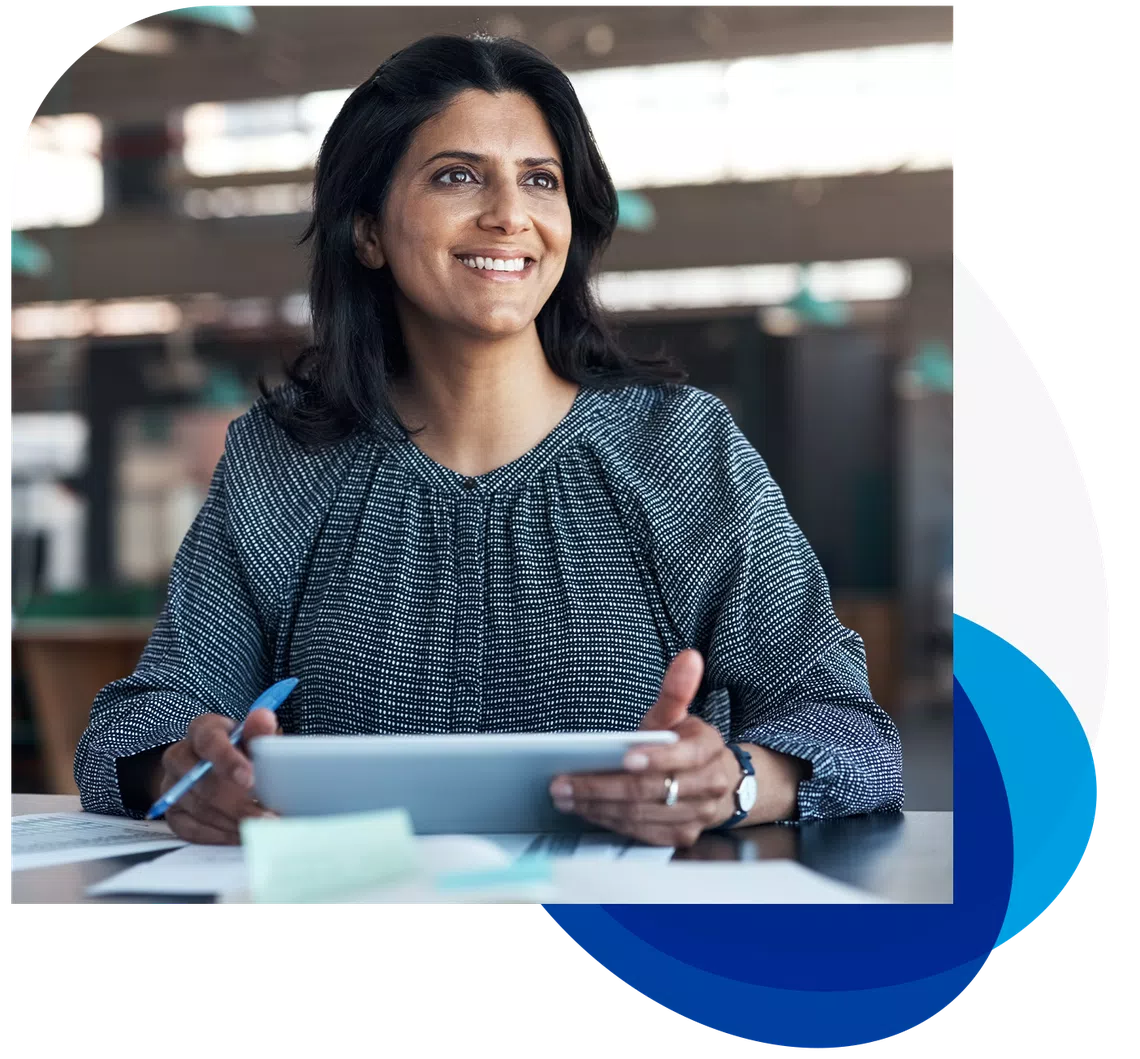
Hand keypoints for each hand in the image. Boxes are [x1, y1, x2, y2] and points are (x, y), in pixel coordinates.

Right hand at [157, 708, 280, 844]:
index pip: (208, 741)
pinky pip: (190, 829)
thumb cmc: (242, 751)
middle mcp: (179, 756)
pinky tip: (242, 836)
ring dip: (232, 822)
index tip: (249, 779)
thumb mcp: (253, 738)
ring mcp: (172, 786)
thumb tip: (263, 717)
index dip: (227, 760)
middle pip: (201, 781)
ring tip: (262, 829)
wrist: (218, 770)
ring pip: (199, 807)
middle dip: (237, 802)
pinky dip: (219, 835)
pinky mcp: (171, 812)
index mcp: (202, 730)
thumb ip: (259, 731)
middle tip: (267, 816)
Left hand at [549, 650, 741, 847]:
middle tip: (565, 782)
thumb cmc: (684, 745)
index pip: (683, 756)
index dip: (656, 758)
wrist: (715, 784)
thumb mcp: (678, 715)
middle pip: (652, 790)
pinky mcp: (680, 836)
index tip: (625, 757)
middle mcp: (708, 786)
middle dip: (604, 786)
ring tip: (564, 795)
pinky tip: (584, 809)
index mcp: (708, 749)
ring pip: (642, 814)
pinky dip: (609, 821)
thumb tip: (689, 656)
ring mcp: (696, 815)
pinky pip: (641, 832)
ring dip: (598, 806)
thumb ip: (677, 688)